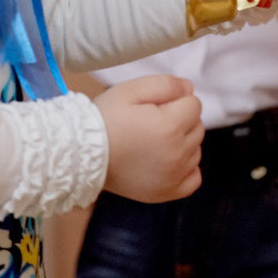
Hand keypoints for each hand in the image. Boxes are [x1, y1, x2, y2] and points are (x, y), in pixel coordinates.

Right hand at [96, 74, 203, 201]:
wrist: (80, 155)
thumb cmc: (105, 120)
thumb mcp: (131, 90)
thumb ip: (167, 84)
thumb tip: (190, 89)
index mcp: (171, 127)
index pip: (194, 104)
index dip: (175, 100)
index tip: (153, 106)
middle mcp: (177, 154)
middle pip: (197, 127)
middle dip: (180, 119)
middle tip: (150, 122)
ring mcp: (173, 176)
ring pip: (195, 150)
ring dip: (182, 142)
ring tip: (153, 141)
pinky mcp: (165, 193)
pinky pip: (193, 178)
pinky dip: (185, 168)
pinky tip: (166, 160)